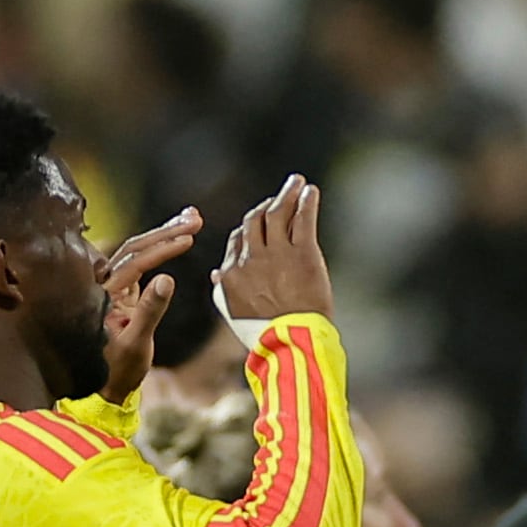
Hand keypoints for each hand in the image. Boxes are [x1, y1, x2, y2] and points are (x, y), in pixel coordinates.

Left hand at [96, 206, 201, 403]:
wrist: (107, 387)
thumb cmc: (119, 370)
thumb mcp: (137, 344)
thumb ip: (150, 311)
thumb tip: (167, 279)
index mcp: (105, 294)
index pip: (136, 261)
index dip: (163, 248)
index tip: (189, 238)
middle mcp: (106, 285)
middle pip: (136, 247)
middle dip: (166, 231)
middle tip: (196, 218)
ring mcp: (116, 287)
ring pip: (138, 251)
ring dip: (165, 234)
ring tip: (193, 220)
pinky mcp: (125, 292)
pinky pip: (142, 263)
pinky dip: (161, 250)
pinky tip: (179, 238)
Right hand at [213, 174, 331, 326]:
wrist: (291, 344)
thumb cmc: (266, 336)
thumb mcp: (236, 315)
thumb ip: (224, 292)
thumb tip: (215, 275)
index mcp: (232, 274)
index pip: (238, 239)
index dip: (250, 226)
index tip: (262, 218)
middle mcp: (250, 260)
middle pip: (255, 221)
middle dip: (267, 205)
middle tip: (280, 195)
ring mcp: (276, 255)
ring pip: (277, 213)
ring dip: (287, 193)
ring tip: (297, 182)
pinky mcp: (302, 254)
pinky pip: (302, 220)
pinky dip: (306, 202)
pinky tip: (310, 191)